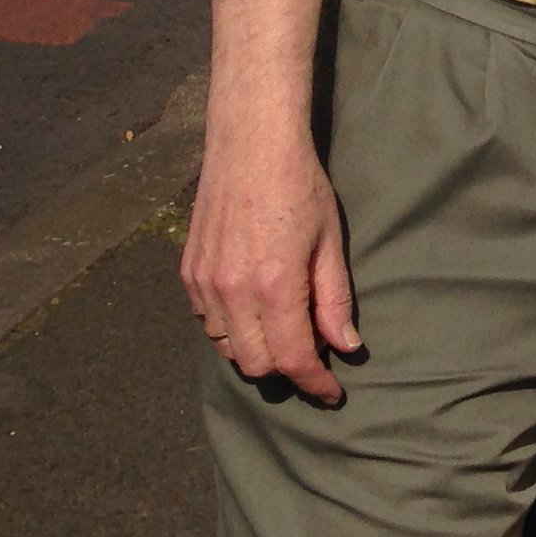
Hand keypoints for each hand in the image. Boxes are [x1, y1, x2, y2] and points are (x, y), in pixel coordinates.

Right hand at [183, 113, 358, 402]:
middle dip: (287, 371)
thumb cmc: (300, 186)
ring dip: (257, 352)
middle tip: (314, 357)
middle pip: (255, 364)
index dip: (314, 383)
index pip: (291, 359)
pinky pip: (207, 323)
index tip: (332, 393)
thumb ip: (334, 300)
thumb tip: (347, 347)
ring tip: (287, 332)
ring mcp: (203, 284)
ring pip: (227, 348)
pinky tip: (256, 311)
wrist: (250, 143)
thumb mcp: (330, 242)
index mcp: (274, 285)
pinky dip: (232, 330)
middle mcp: (231, 291)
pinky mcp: (188, 273)